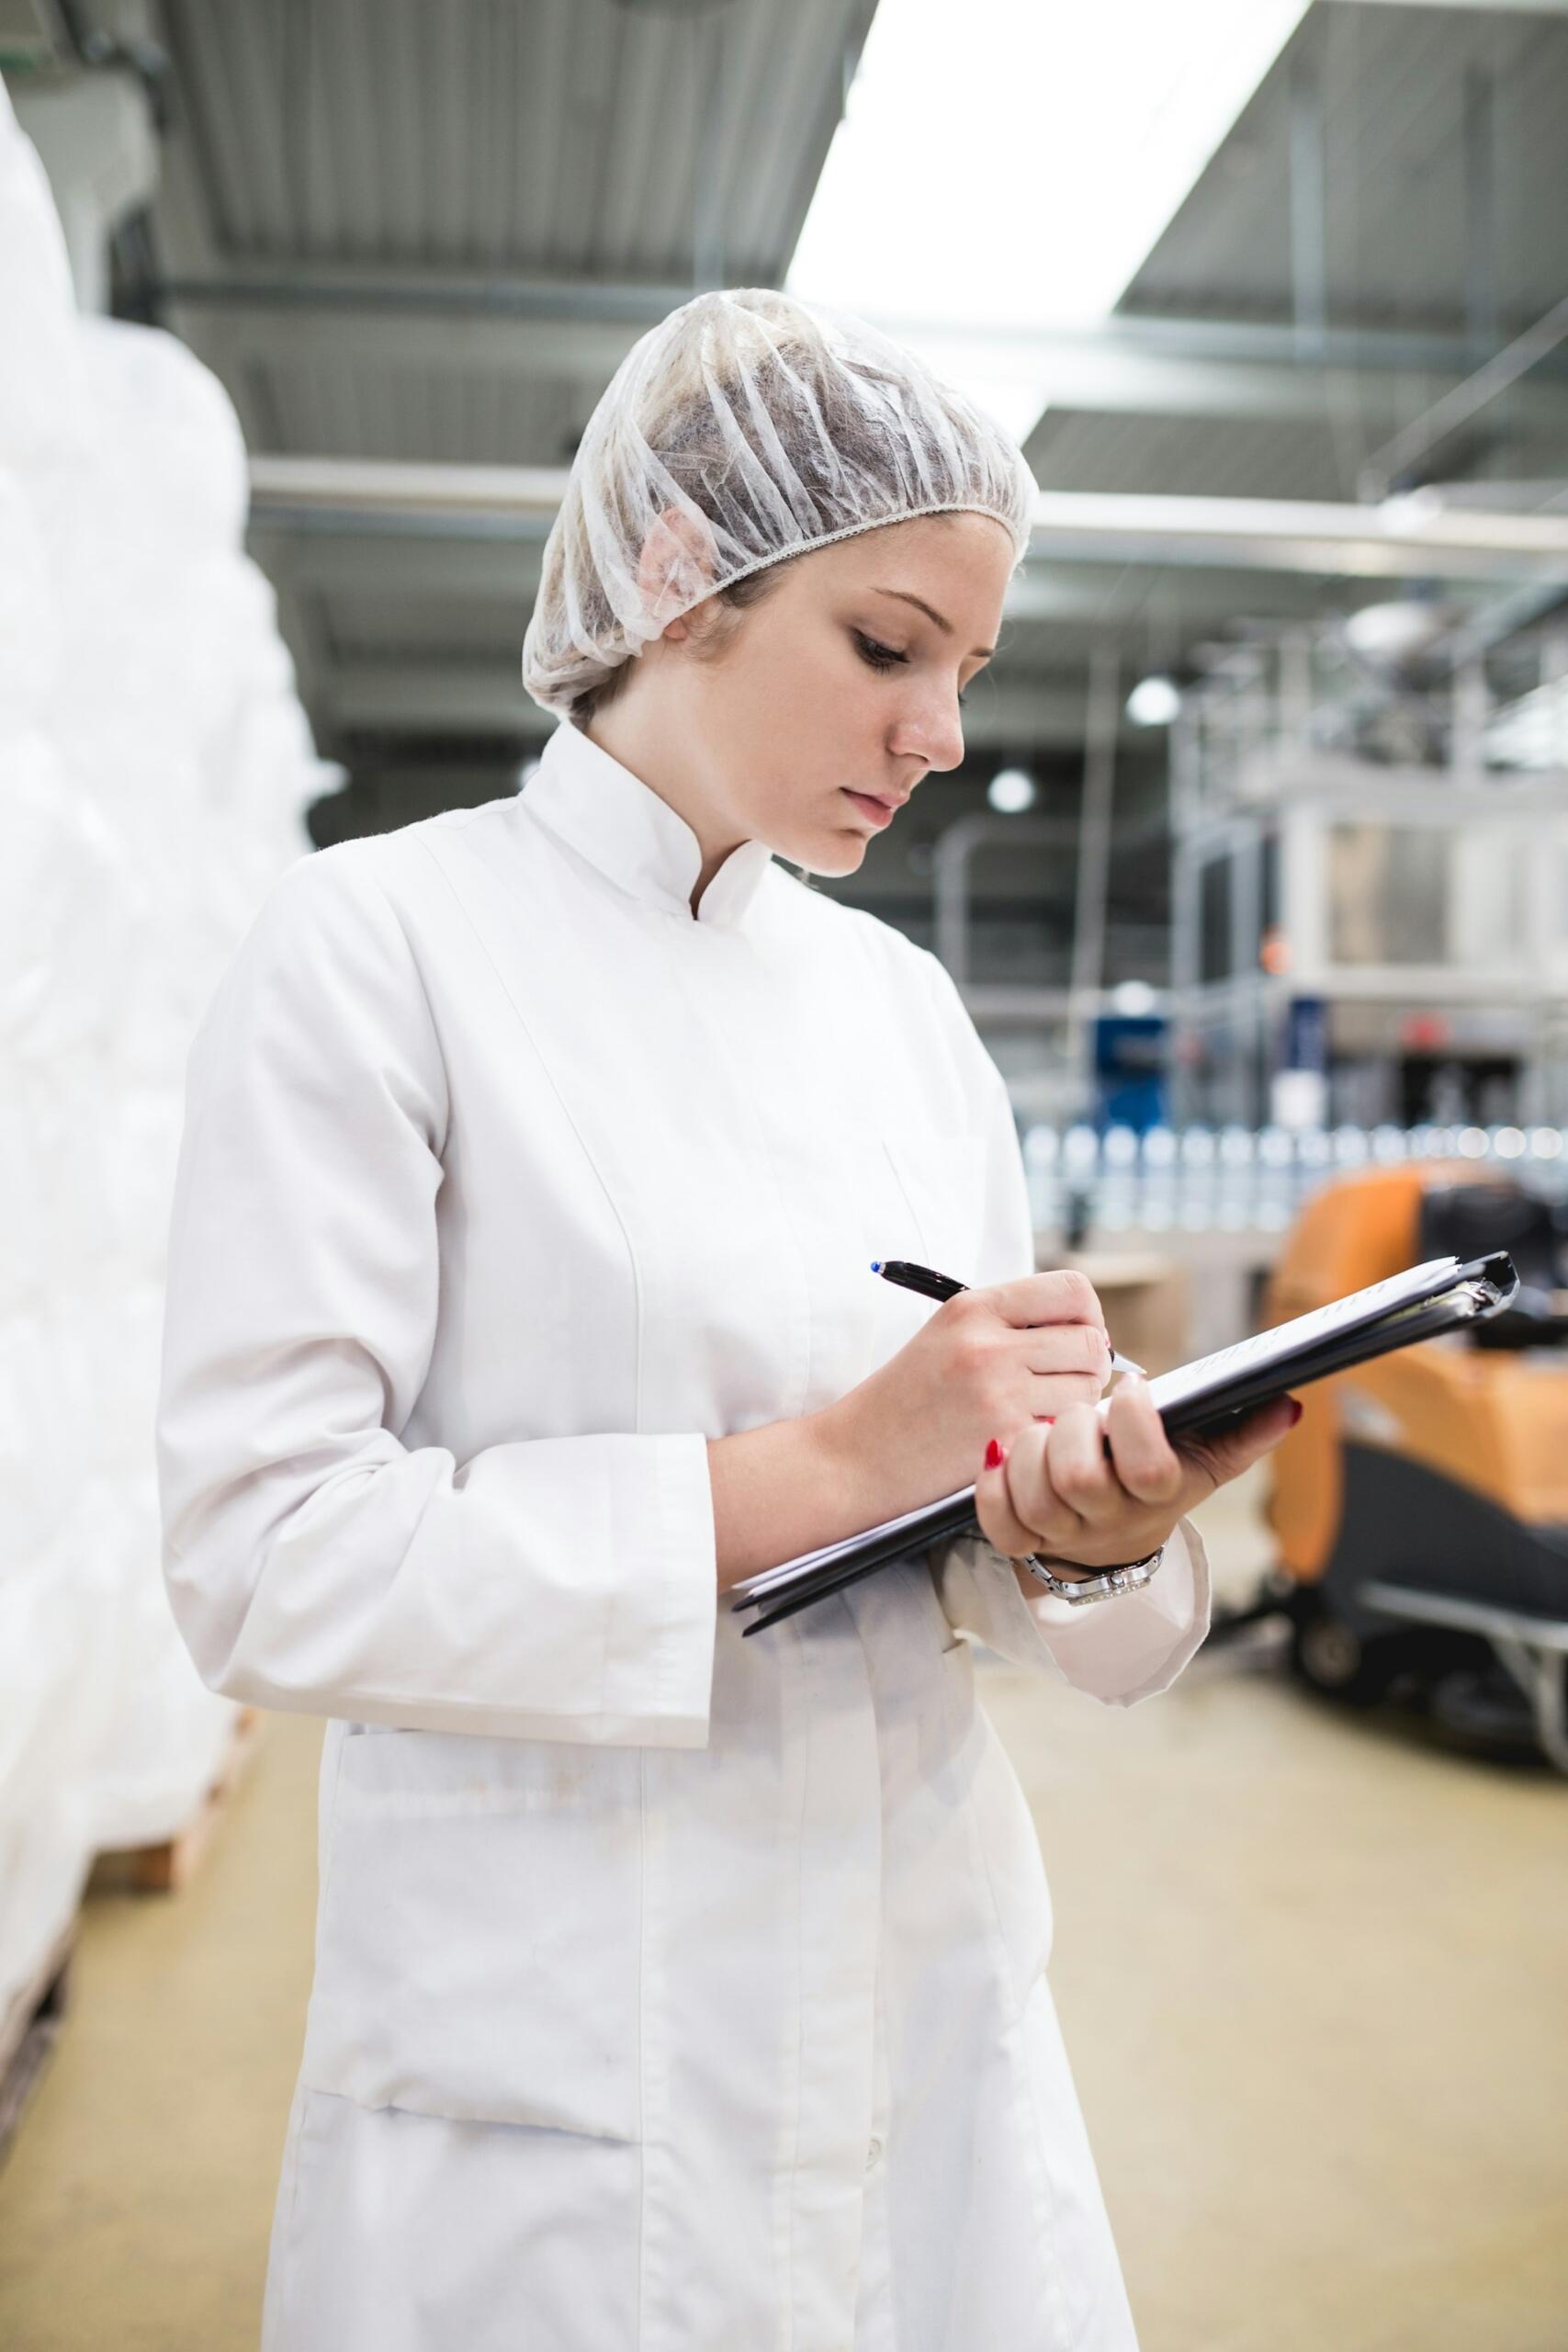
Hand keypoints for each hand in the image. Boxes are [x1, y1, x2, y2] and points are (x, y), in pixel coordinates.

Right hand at [821, 1270, 1113, 1525]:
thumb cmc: (907, 1399)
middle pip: (1091, 1341)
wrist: (856, 1457)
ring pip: (1086, 1388)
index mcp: (973, 1307)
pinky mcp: (1003, 1438)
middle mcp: (987, 1343)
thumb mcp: (947, 1335)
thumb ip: (1011, 1323)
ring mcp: (996, 1391)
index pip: (1073, 1289)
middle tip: (1061, 1383)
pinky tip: (1023, 1436)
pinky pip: (1064, 1427)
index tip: (1074, 1338)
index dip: (1088, 1316)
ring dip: (1074, 1403)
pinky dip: (1054, 1433)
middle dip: (1088, 1365)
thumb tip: (1091, 1331)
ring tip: (1037, 1410)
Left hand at [974, 1378, 1302, 1576]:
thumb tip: (1287, 1405)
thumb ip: (1242, 1435)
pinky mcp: (1024, 1538)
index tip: (1130, 1389)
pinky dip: (993, 1482)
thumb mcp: (1201, 1462)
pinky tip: (999, 1452)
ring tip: (1044, 1429)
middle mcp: (1109, 1519)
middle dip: (1074, 1428)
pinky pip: (999, 1522)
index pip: (1148, 1467)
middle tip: (1081, 1411)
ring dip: (1031, 1448)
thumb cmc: (1154, 1484)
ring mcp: (1063, 1533)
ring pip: (1035, 1495)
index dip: (1133, 1421)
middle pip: (1079, 1478)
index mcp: (1157, 1496)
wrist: (1111, 1545)